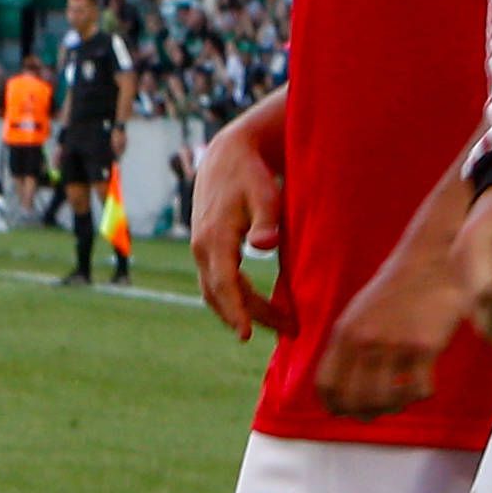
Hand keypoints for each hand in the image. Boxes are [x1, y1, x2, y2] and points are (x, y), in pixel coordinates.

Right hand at [189, 111, 287, 340]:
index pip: (223, 285)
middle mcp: (202, 248)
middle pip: (222, 295)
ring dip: (244, 311)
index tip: (247, 336)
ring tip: (281, 324)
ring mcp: (201, 249)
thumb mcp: (264, 194)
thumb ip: (266, 221)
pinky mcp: (207, 249)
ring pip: (217, 292)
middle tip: (290, 330)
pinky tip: (262, 306)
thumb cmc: (251, 175)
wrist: (227, 156)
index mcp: (214, 238)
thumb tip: (264, 246)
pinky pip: (218, 282)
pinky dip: (237, 299)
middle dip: (252, 317)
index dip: (236, 312)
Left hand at [315, 256, 470, 418]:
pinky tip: (425, 382)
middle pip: (354, 400)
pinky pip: (419, 390)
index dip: (335, 406)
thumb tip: (343, 388)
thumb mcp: (358, 314)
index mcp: (344, 333)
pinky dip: (422, 394)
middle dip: (366, 412)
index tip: (347, 412)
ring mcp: (394, 344)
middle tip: (379, 410)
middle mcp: (364, 340)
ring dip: (395, 406)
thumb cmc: (396, 290)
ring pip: (385, 400)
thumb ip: (348, 346)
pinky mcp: (424, 346)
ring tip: (403, 396)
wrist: (431, 262)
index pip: (326, 385)